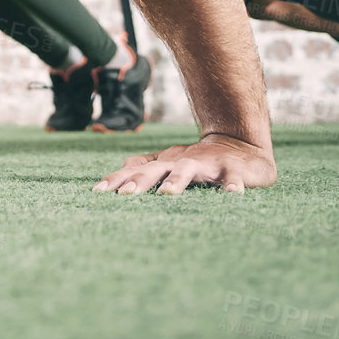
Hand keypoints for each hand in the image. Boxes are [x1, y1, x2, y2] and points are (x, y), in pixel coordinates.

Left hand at [93, 133, 276, 194]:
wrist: (240, 143)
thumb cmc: (199, 158)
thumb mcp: (170, 161)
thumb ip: (146, 165)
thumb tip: (119, 169)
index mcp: (165, 162)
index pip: (136, 170)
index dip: (117, 179)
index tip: (97, 192)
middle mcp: (181, 161)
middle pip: (157, 169)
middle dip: (140, 181)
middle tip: (125, 195)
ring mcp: (207, 163)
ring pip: (189, 169)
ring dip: (178, 180)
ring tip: (167, 194)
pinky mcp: (233, 169)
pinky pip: (232, 177)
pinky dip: (231, 184)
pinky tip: (232, 194)